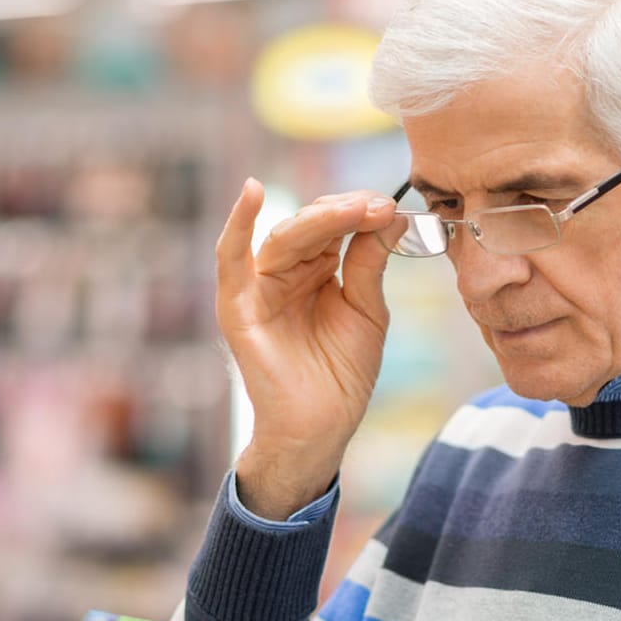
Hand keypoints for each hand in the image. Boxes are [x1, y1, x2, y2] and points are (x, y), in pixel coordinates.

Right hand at [215, 181, 401, 519]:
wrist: (321, 429)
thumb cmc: (341, 377)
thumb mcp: (366, 311)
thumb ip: (370, 264)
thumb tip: (389, 215)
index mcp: (315, 271)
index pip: (333, 226)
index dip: (360, 212)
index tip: (390, 207)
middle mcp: (284, 273)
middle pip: (310, 225)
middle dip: (345, 212)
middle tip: (378, 206)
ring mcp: (258, 288)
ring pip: (284, 236)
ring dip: (319, 219)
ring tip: (353, 209)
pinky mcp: (238, 306)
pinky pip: (230, 258)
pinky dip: (237, 224)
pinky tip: (253, 192)